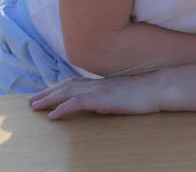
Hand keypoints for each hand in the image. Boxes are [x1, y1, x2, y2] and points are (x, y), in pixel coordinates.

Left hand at [28, 73, 159, 119]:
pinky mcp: (103, 99)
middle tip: (33, 100)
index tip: (48, 92)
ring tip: (35, 106)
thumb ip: (113, 95)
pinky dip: (62, 109)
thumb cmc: (149, 91)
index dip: (60, 87)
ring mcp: (100, 90)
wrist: (161, 87)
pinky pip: (77, 104)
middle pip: (67, 86)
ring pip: (67, 93)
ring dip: (49, 99)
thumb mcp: (127, 92)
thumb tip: (102, 104)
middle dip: (48, 93)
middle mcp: (99, 84)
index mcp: (105, 82)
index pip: (77, 83)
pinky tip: (53, 116)